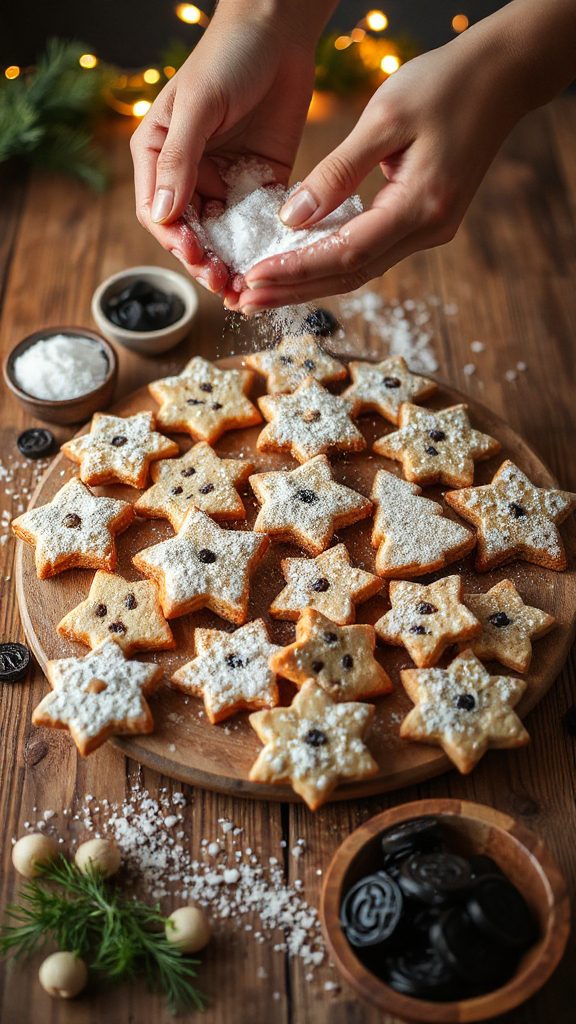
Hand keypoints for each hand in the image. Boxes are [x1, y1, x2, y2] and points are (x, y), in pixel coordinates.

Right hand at [130, 7, 315, 293]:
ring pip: (223, 236)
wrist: (281, 30)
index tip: (194, 255)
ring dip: (232, 263)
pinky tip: (273, 263)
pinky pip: (258, 223)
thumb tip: (162, 215)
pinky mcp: (260, 182)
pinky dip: (262, 246)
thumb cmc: (228, 56)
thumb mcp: (199, 106)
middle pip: (191, 234)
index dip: (174, 240)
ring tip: (246, 286)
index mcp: (160, 156)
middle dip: (204, 261)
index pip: (158, 213)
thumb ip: (179, 159)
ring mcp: (226, 181)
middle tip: (224, 282)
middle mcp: (190, 174)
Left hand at [234, 24, 531, 310]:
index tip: (254, 279)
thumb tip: (293, 218)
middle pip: (350, 275)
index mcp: (420, 206)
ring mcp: (429, 231)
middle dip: (295, 290)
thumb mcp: (384, 118)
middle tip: (246, 300)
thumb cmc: (445, 84)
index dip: (297, 270)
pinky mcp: (424, 222)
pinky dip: (331, 262)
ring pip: (359, 269)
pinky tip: (298, 265)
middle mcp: (428, 230)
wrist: (502, 77)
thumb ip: (337, 172)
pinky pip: (370, 252)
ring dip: (309, 282)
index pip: (347, 253)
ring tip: (262, 291)